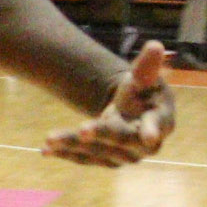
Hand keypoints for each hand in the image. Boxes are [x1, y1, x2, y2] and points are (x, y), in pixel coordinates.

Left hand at [43, 40, 177, 165]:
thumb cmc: (143, 91)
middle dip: (101, 134)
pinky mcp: (105, 161)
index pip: (155, 127)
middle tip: (82, 130)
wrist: (133, 111)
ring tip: (49, 139)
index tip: (148, 137)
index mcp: (160, 123)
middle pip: (121, 139)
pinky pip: (84, 158)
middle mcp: (144, 145)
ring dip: (73, 145)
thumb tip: (155, 45)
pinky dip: (65, 154)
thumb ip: (147, 65)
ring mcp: (124, 156)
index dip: (151, 130)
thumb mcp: (145, 77)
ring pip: (98, 151)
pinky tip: (46, 151)